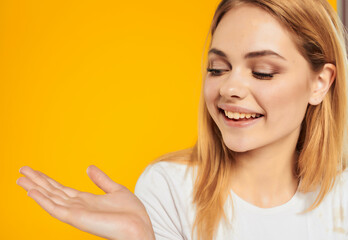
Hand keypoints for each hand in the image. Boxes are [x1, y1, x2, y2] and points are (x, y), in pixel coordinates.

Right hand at [16, 165, 154, 239]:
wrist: (139, 226)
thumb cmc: (131, 213)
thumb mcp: (115, 190)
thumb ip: (101, 180)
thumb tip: (89, 167)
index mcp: (85, 200)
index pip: (61, 188)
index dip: (47, 180)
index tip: (34, 171)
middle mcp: (77, 206)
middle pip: (52, 192)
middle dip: (37, 181)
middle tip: (21, 170)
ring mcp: (76, 213)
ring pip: (50, 198)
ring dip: (35, 188)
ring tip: (21, 179)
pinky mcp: (77, 218)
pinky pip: (56, 209)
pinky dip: (43, 200)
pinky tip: (32, 192)